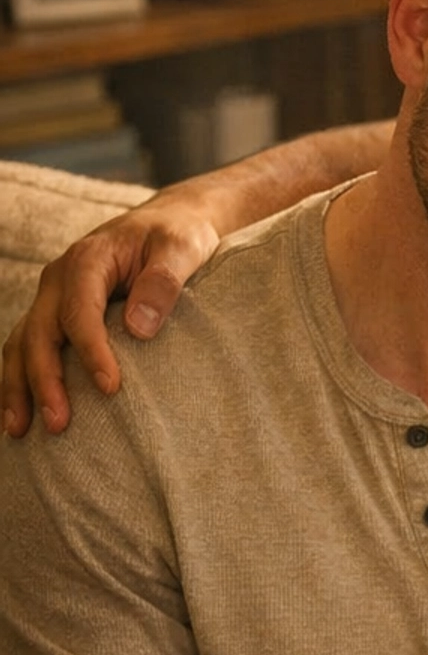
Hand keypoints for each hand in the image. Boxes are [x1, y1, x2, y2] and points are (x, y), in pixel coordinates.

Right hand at [2, 196, 219, 437]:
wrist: (168, 223)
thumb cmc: (177, 236)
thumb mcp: (181, 248)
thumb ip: (164, 281)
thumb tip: (138, 328)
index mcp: (88, 259)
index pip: (79, 311)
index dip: (91, 351)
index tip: (111, 387)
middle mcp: (60, 279)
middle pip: (40, 333)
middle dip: (44, 380)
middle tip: (58, 424)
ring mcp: (53, 298)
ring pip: (23, 344)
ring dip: (19, 388)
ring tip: (19, 431)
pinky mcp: (57, 315)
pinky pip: (29, 349)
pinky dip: (22, 381)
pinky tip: (22, 416)